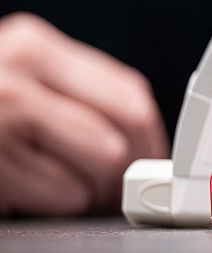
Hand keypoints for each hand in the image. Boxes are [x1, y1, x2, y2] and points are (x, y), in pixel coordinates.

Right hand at [0, 13, 167, 215]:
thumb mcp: (21, 74)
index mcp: (34, 46)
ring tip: (69, 191)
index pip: (129, 93)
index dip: (152, 137)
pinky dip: (57, 206)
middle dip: (128, 172)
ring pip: (98, 166)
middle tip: (117, 188)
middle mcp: (15, 75)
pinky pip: (59, 197)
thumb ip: (75, 90)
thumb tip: (144, 135)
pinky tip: (32, 194)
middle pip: (119, 133)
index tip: (156, 160)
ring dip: (92, 193)